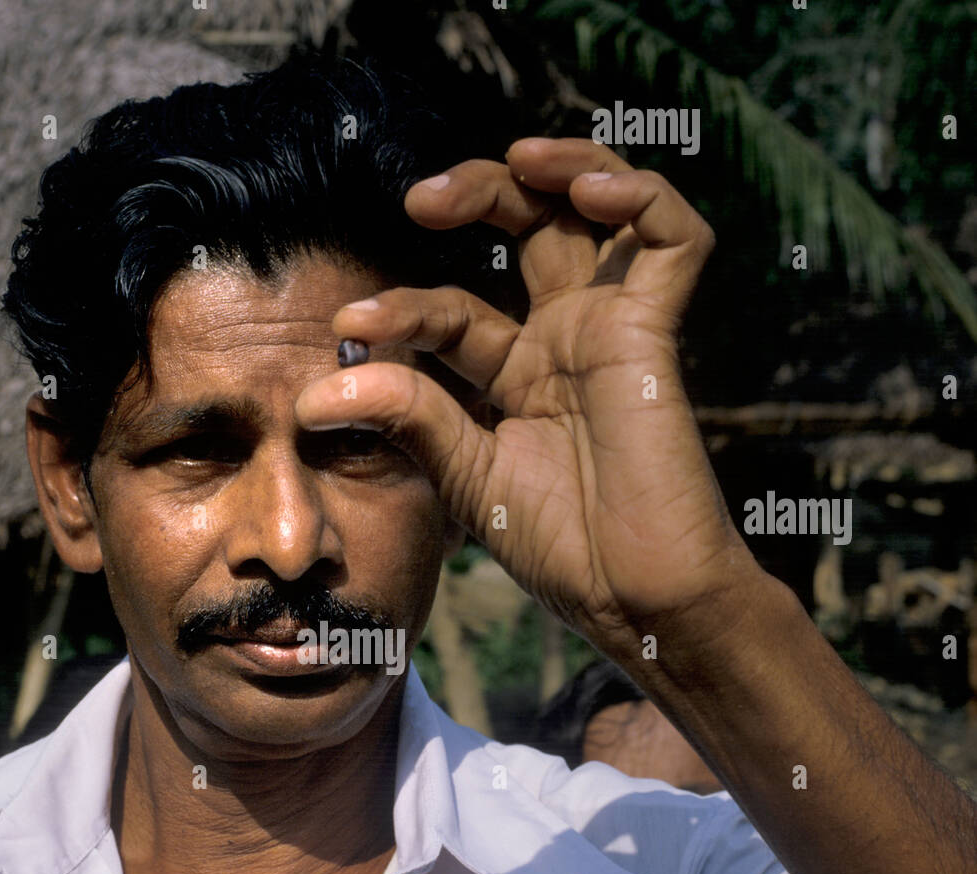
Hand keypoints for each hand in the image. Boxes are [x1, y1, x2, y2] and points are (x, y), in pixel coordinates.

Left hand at [294, 138, 759, 660]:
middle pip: (528, 226)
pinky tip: (587, 195)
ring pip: (600, 208)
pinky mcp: (658, 333)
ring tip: (514, 161)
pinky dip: (640, 197)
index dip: (403, 308)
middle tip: (418, 200)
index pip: (452, 311)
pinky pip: (673, 238)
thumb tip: (314, 394)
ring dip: (559, 166)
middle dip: (476, 193)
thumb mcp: (464, 474)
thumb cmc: (559, 547)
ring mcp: (612, 331)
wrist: (632, 598)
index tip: (349, 327)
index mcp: (515, 376)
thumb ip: (406, 419)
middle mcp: (563, 340)